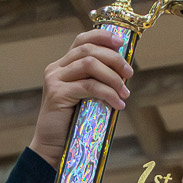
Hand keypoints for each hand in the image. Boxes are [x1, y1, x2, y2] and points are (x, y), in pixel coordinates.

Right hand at [31, 31, 133, 167]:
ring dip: (113, 76)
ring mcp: (55, 80)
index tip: (121, 41)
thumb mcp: (86, 97)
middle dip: (114, 59)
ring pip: (90, 65)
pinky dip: (108, 93)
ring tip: (125, 92)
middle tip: (130, 73)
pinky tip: (118, 104)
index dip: (102, 36)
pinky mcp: (57, 93)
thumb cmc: (73, 123)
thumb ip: (97, 81)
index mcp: (62, 65)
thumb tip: (125, 71)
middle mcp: (56, 68)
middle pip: (89, 50)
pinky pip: (89, 86)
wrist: (53, 146)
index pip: (82, 40)